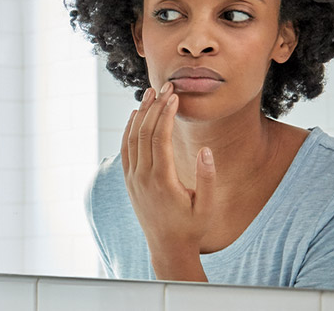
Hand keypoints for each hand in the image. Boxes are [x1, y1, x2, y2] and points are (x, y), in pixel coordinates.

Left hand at [121, 82, 215, 279]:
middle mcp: (143, 177)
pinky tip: (136, 114)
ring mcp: (133, 178)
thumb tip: (207, 150)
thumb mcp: (207, 206)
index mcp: (162, 181)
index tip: (174, 96)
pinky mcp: (129, 180)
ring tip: (150, 93)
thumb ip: (207, 178)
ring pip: (132, 138)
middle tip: (165, 87)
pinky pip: (126, 149)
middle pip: (144, 133)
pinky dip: (130, 129)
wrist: (167, 246)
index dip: (166, 114)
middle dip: (154, 107)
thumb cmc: (192, 226)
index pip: (160, 139)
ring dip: (140, 114)